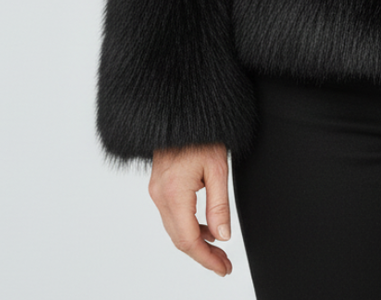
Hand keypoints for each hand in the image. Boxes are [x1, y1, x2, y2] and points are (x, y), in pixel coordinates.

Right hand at [149, 142, 233, 276]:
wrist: (180, 111)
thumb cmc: (202, 133)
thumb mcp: (217, 168)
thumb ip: (219, 205)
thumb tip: (223, 236)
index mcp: (174, 193)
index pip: (189, 239)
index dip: (206, 259)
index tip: (223, 268)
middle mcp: (160, 195)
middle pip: (179, 238)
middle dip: (202, 255)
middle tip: (224, 265)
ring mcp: (156, 191)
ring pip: (174, 229)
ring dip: (195, 242)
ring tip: (218, 250)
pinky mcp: (159, 186)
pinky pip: (172, 216)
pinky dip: (188, 227)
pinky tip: (205, 228)